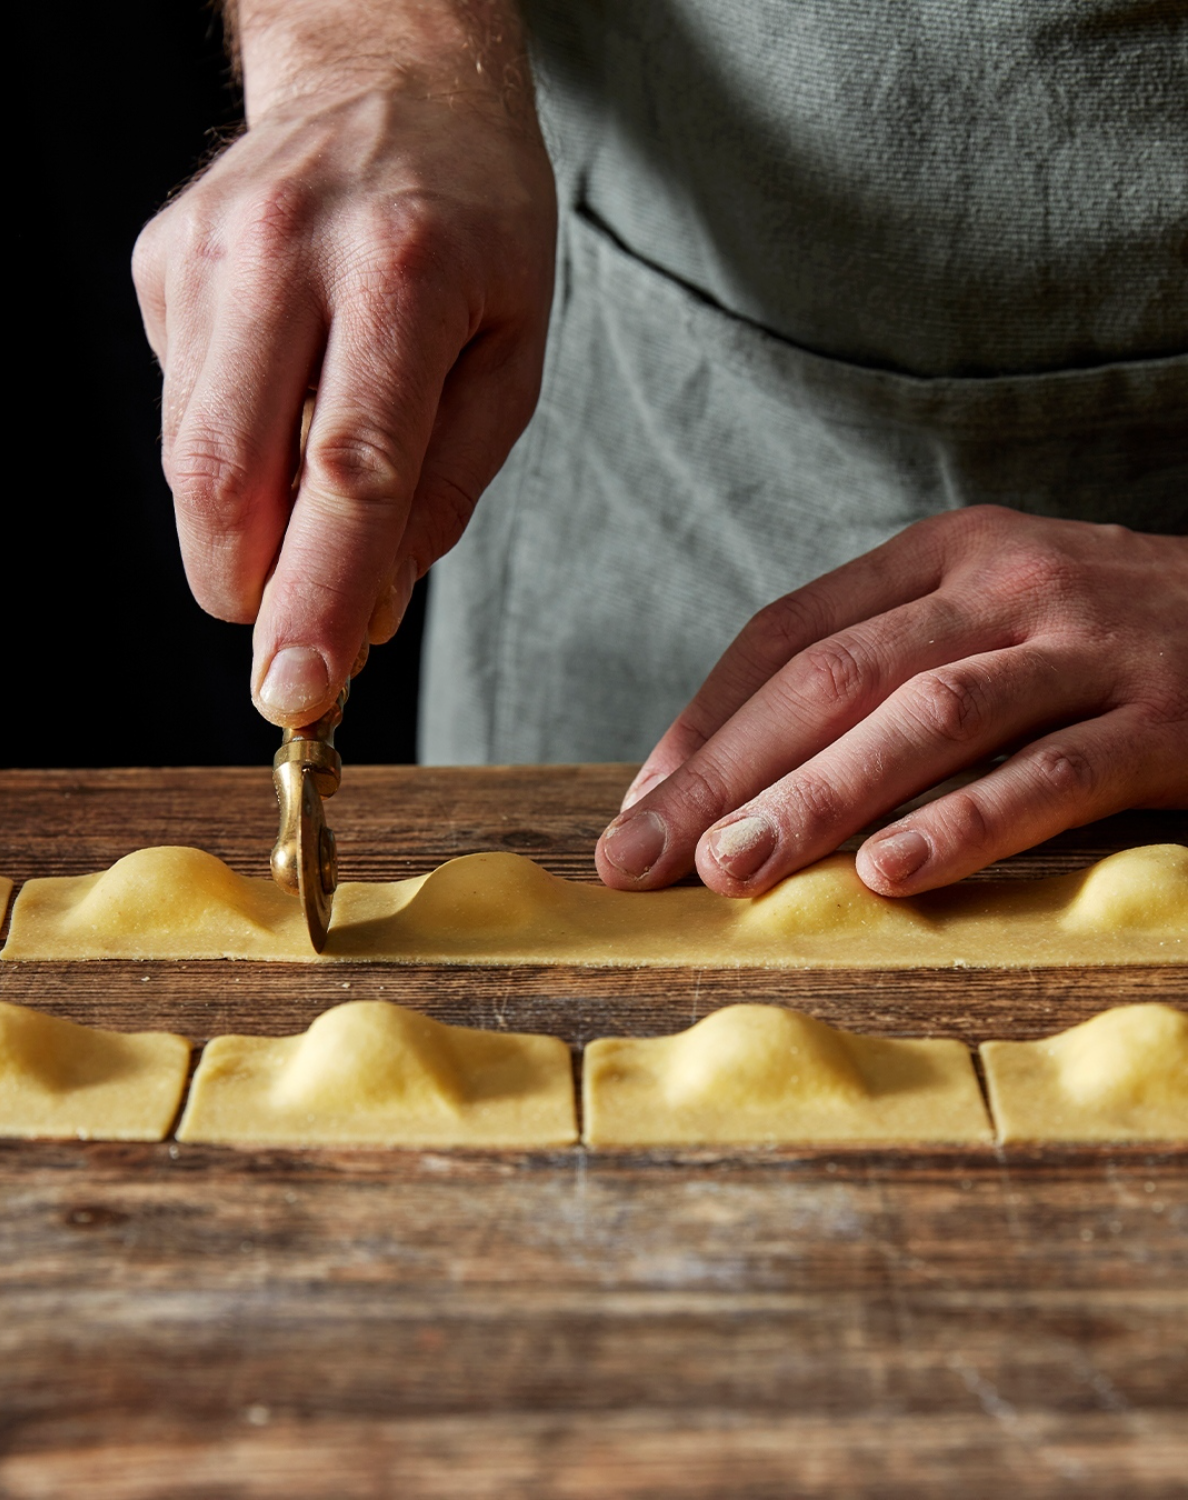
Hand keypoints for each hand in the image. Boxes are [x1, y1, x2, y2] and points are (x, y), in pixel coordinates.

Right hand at [132, 0, 554, 724]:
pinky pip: (181, 408)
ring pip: (187, 457)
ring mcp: (207, 252)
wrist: (389, 77)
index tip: (296, 696)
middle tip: (294, 627)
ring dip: (242, 525)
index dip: (314, 597)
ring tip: (313, 480)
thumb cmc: (475, 227)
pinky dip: (231, 451)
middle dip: (250, 587)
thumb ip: (446, 490)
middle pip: (226, 474)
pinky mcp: (161, 264)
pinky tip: (282, 393)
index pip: (348, 472)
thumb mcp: (511, 357)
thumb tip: (367, 610)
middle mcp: (287, 253)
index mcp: (404, 275)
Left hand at [596, 506, 1187, 896]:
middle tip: (642, 858)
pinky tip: (890, 876)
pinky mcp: (1168, 718)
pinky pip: (1050, 774)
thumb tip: (753, 778)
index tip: (640, 804)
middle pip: (834, 676)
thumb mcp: (998, 617)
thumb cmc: (1116, 641)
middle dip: (725, 773)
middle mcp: (1007, 582)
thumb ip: (895, 668)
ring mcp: (1090, 644)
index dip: (705, 721)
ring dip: (817, 798)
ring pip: (927, 718)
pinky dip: (966, 826)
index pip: (791, 631)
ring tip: (734, 871)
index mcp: (948, 554)